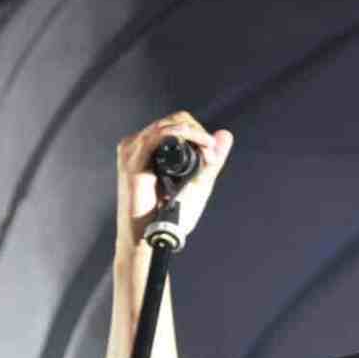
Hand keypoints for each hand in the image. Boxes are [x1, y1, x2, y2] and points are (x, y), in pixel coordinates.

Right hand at [116, 111, 232, 250]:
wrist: (154, 236)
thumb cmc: (172, 214)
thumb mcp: (199, 183)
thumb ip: (212, 160)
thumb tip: (226, 134)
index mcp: (150, 149)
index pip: (177, 124)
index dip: (199, 132)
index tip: (213, 151)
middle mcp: (140, 145)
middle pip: (173, 121)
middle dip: (198, 132)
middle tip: (213, 153)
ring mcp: (133, 151)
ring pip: (167, 125)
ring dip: (194, 133)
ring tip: (209, 149)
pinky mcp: (132, 160)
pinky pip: (157, 136)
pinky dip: (181, 135)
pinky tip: (198, 142)